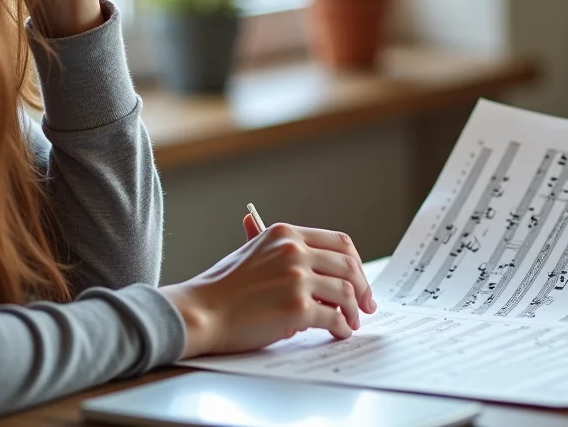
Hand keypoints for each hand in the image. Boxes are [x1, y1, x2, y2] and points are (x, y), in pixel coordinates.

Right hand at [160, 221, 377, 358]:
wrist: (200, 311)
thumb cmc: (222, 287)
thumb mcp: (250, 252)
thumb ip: (280, 249)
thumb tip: (309, 255)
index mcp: (286, 234)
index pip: (339, 242)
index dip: (355, 263)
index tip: (359, 280)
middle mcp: (295, 251)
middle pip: (348, 266)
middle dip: (362, 288)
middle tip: (367, 306)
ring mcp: (297, 278)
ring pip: (346, 292)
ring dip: (353, 311)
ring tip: (350, 323)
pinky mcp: (297, 307)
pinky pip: (333, 317)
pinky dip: (341, 327)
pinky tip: (339, 332)